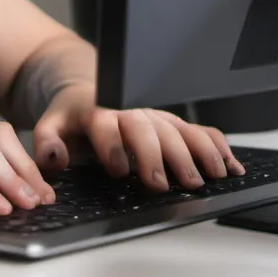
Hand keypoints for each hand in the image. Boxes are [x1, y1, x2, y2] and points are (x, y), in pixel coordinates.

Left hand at [33, 84, 245, 189]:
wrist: (88, 93)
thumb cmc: (73, 117)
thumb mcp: (51, 124)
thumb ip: (47, 141)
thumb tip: (54, 159)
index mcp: (99, 111)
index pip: (104, 124)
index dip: (110, 145)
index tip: (117, 169)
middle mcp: (131, 112)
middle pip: (146, 128)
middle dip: (157, 155)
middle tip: (163, 183)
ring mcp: (155, 117)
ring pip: (178, 129)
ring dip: (195, 152)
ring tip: (207, 177)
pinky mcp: (173, 123)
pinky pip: (199, 130)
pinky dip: (217, 146)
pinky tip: (230, 166)